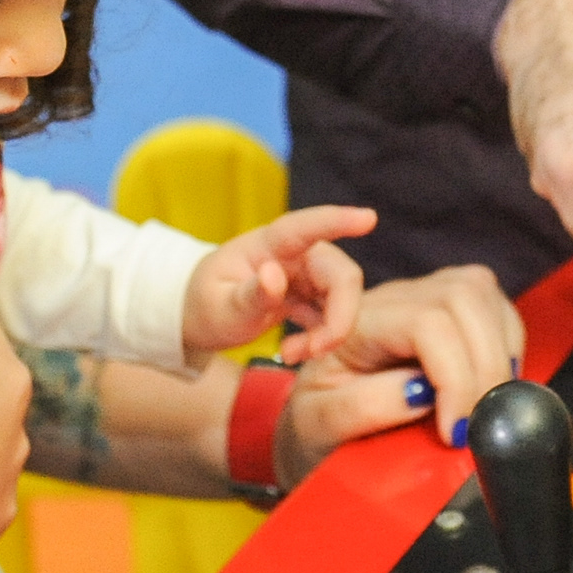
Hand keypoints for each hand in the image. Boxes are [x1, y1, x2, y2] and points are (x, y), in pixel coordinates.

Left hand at [184, 205, 371, 361]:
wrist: (203, 318)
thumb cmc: (206, 306)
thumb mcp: (219, 308)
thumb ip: (250, 295)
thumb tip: (275, 275)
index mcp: (268, 245)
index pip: (305, 227)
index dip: (337, 221)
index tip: (368, 218)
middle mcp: (295, 254)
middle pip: (340, 276)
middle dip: (340, 317)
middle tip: (314, 351)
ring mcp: (306, 274)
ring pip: (343, 297)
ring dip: (330, 332)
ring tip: (292, 354)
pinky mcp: (311, 294)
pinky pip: (333, 314)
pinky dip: (321, 337)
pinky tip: (296, 351)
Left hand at [281, 263, 528, 467]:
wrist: (314, 419)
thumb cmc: (315, 421)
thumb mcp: (317, 424)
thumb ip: (361, 408)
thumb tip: (419, 394)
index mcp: (354, 321)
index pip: (425, 323)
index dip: (454, 377)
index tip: (453, 431)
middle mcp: (394, 298)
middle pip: (463, 297)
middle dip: (484, 366)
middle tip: (477, 424)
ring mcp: (425, 297)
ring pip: (483, 294)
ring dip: (498, 354)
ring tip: (485, 408)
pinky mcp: (451, 309)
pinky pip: (495, 308)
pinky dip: (506, 348)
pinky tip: (492, 387)